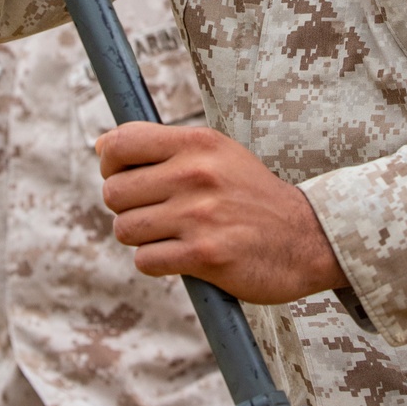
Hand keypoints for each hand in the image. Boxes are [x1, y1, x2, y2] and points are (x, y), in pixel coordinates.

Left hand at [96, 122, 347, 303]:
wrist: (305, 237)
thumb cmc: (250, 195)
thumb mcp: (216, 154)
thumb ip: (163, 147)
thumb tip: (101, 145)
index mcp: (198, 143)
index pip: (121, 143)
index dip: (109, 163)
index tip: (122, 175)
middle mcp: (196, 173)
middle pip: (114, 191)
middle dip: (125, 206)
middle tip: (154, 212)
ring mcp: (199, 214)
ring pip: (125, 228)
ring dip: (141, 237)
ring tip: (170, 234)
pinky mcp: (204, 254)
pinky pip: (145, 260)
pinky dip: (157, 262)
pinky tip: (182, 255)